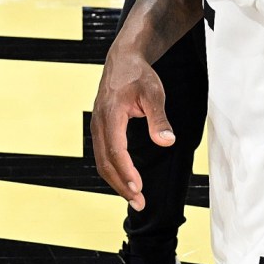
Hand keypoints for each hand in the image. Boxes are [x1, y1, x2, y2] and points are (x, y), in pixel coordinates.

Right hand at [92, 45, 172, 210]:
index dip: (126, 171)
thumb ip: (159, 119)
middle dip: (121, 185)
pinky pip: (103, 155)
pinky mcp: (99, 128)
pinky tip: (127, 181)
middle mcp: (98, 122)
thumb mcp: (154, 93)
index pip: (116, 150)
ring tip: (135, 197)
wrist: (122, 60)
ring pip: (101, 161)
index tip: (138, 188)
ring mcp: (96, 126)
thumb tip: (167, 142)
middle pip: (105, 162)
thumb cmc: (139, 75)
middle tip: (140, 203)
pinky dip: (113, 171)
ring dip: (116, 181)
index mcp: (111, 114)